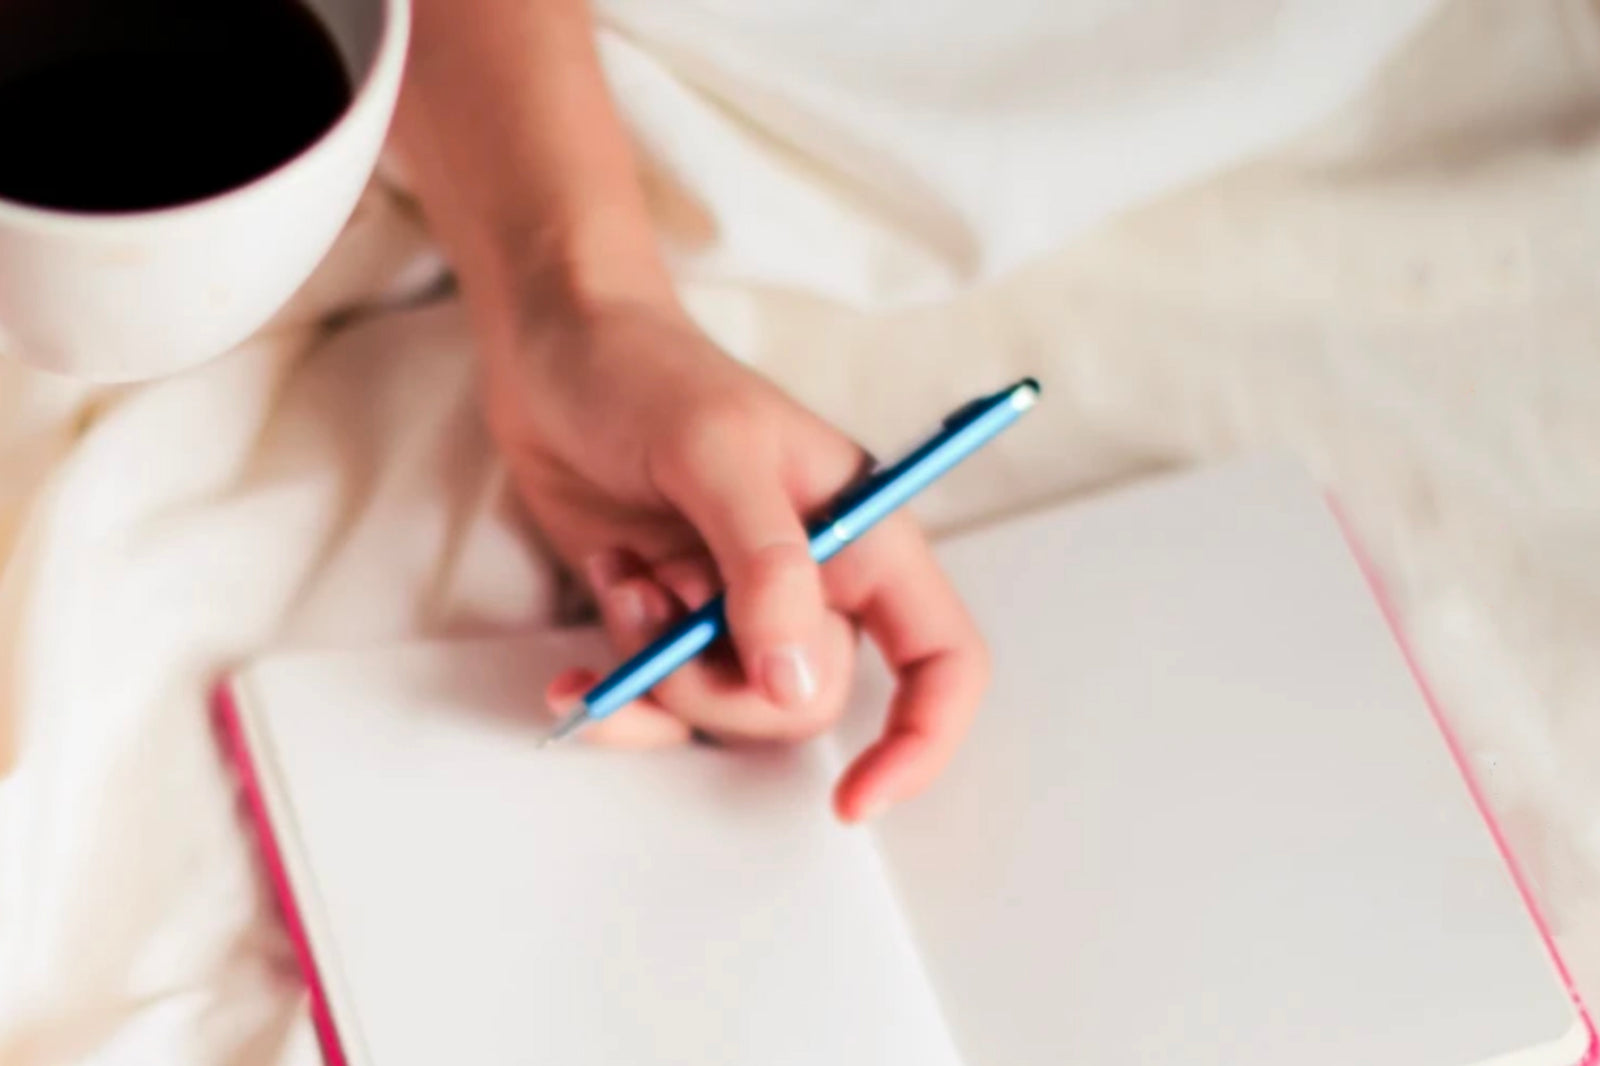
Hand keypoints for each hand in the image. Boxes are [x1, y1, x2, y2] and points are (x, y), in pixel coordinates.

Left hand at [478, 293, 989, 820]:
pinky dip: (617, 698)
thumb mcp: (713, 451)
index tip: (857, 798)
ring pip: (726, 712)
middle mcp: (811, 584)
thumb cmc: (645, 373)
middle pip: (807, 702)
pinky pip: (659, 707)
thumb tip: (792, 682)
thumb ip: (763, 565)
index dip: (923, 737)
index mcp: (861, 534)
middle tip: (658, 608)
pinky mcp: (669, 624)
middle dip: (719, 686)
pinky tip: (573, 672)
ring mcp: (735, 610)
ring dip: (655, 674)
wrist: (549, 353)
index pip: (941, 656)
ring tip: (623, 581)